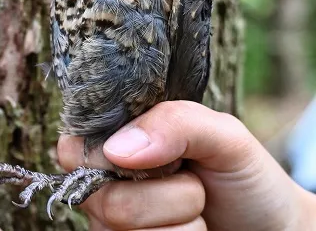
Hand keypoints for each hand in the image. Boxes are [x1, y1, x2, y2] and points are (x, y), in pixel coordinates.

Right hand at [57, 101, 315, 230]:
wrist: (270, 227)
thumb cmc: (241, 177)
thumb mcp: (223, 134)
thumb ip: (173, 123)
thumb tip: (116, 149)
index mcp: (111, 143)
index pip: (73, 152)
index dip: (109, 159)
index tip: (151, 158)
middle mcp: (103, 188)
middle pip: (108, 202)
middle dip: (170, 196)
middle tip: (193, 183)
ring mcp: (115, 227)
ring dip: (181, 225)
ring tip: (196, 210)